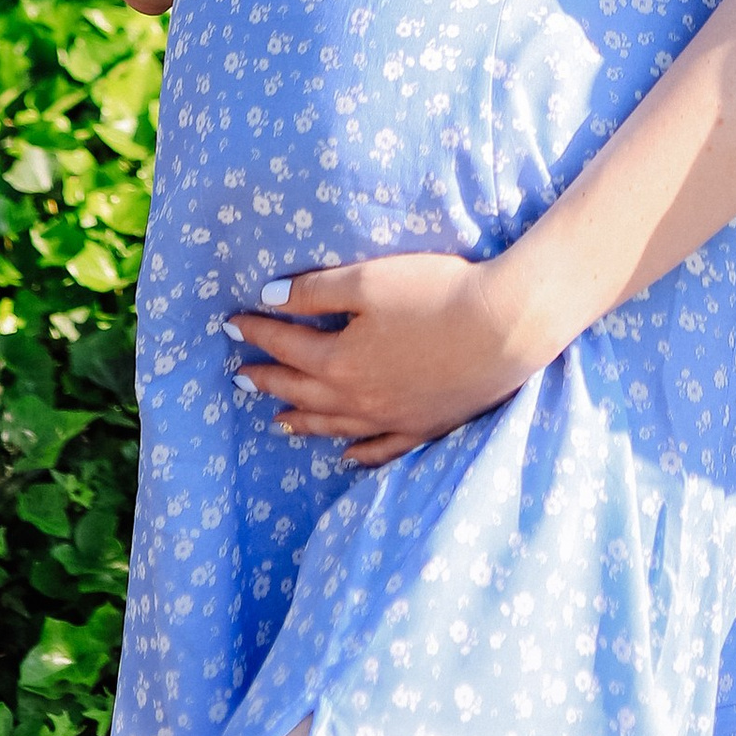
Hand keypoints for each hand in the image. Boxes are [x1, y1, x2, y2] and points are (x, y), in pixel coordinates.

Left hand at [228, 251, 557, 462]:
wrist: (504, 327)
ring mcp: (393, 419)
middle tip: (240, 379)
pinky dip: (359, 453)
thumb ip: (315, 292)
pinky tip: (348, 455)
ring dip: (302, 421)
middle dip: (268, 382)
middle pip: (302, 393)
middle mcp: (359, 400)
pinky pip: (381, 449)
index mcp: (340, 362)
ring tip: (277, 422)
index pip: (286, 347)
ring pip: (334, 426)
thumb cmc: (436, 294)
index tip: (231, 325)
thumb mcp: (368, 280)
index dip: (257, 332)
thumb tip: (268, 298)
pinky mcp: (425, 426)